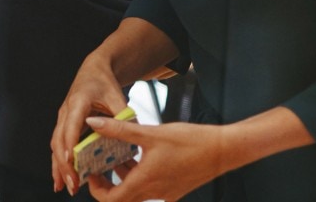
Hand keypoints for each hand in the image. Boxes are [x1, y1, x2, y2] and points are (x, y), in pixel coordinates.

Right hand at [51, 54, 130, 194]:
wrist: (93, 71)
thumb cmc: (104, 83)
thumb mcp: (116, 96)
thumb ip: (123, 115)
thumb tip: (133, 136)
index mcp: (78, 102)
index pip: (72, 125)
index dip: (70, 143)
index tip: (72, 160)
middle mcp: (66, 111)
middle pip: (59, 140)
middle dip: (64, 164)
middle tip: (73, 184)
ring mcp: (62, 119)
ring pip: (55, 145)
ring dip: (58, 167)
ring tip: (64, 187)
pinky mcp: (63, 125)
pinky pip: (58, 146)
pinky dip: (58, 163)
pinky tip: (61, 179)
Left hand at [74, 118, 229, 201]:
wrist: (224, 150)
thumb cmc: (191, 141)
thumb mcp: (150, 132)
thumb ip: (119, 129)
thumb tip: (93, 122)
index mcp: (146, 182)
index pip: (112, 199)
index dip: (97, 189)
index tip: (91, 172)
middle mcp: (155, 192)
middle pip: (122, 197)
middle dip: (107, 182)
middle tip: (99, 164)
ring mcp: (166, 192)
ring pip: (136, 190)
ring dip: (123, 176)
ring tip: (117, 154)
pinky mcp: (175, 187)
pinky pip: (150, 186)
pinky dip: (139, 173)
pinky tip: (139, 153)